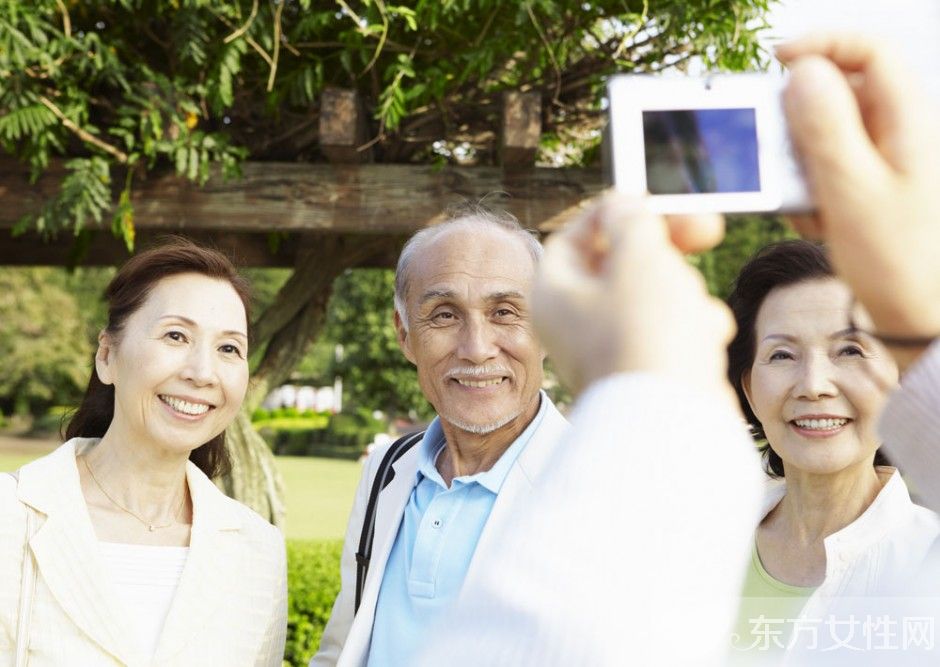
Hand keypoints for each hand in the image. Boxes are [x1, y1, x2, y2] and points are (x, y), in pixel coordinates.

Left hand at [532, 192, 736, 407]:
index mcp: (554, 293)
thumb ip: (632, 221)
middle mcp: (575, 322)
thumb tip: (624, 209)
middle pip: (622, 262)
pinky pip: (674, 331)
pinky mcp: (647, 369)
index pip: (577, 234)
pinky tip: (705, 340)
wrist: (673, 422)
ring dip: (686, 291)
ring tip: (691, 314)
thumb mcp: (638, 257)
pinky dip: (695, 327)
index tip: (654, 203)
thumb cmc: (647, 335)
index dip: (618, 213)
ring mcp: (612, 348)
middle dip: (666, 250)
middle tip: (707, 231)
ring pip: (656, 294)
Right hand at [778, 34, 939, 367]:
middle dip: (799, 125)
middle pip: (838, 92)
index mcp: (909, 120)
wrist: (919, 317)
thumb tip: (802, 72)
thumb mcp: (851, 193)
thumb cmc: (898, 261)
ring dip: (802, 166)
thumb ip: (824, 128)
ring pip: (826, 134)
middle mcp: (899, 131)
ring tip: (809, 207)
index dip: (822, 43)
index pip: (869, 49)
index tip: (778, 60)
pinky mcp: (870, 185)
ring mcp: (885, 159)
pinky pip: (828, 169)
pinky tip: (819, 222)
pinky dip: (811, 190)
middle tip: (781, 159)